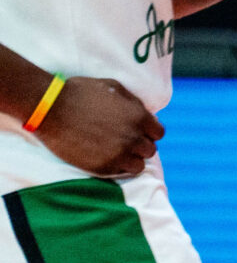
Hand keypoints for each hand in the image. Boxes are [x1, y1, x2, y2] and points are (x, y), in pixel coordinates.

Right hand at [32, 77, 162, 177]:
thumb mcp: (116, 88)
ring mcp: (117, 154)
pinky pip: (119, 173)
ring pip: (138, 166)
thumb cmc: (83, 93)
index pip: (158, 133)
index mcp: (139, 117)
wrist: (52, 109)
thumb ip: (135, 104)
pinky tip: (106, 159)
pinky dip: (116, 168)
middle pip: (149, 150)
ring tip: (118, 154)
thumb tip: (146, 115)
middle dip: (140, 146)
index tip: (139, 132)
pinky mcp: (100, 167)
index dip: (149, 132)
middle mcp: (133, 138)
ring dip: (131, 160)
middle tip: (126, 142)